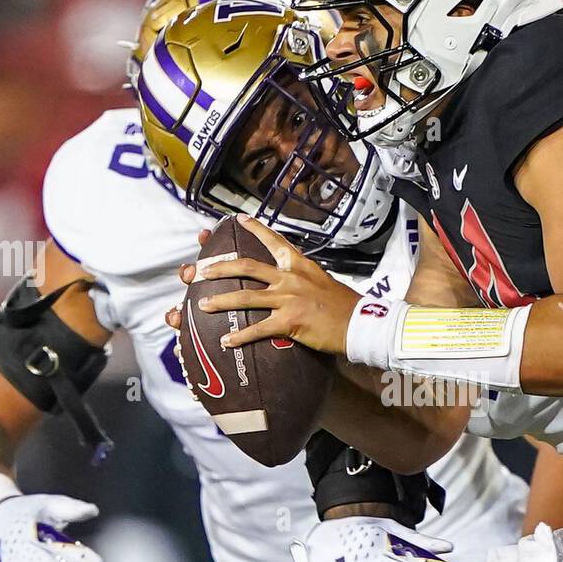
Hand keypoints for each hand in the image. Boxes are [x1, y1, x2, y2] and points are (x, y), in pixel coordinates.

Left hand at [166, 216, 358, 355]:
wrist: (360, 323)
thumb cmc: (345, 305)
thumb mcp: (324, 282)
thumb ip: (305, 278)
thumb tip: (293, 280)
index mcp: (299, 265)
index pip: (274, 241)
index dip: (255, 228)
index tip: (238, 219)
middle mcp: (290, 278)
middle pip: (246, 266)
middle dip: (220, 266)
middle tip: (201, 269)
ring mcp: (287, 299)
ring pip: (244, 297)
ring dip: (220, 301)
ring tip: (202, 305)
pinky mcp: (288, 322)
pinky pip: (257, 329)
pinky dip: (239, 337)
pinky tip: (225, 342)